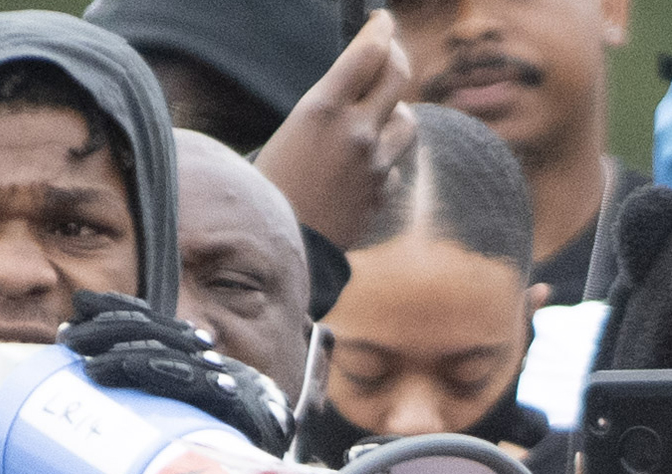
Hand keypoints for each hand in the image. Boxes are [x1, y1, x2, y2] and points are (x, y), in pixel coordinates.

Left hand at [60, 290, 293, 457]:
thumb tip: (73, 406)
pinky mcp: (234, 408)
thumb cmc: (211, 455)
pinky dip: (161, 371)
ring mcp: (222, 383)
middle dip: (109, 328)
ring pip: (170, 353)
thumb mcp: (169, 425)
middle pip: (155, 332)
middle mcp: (208, 364)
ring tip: (88, 363)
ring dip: (124, 351)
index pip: (153, 322)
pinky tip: (132, 367)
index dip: (118, 308)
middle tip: (68, 337)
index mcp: (192, 360)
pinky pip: (195, 384)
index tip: (80, 306)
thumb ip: (133, 409)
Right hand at [254, 9, 414, 248]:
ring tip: (378, 120)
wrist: (275, 253)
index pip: (370, 50)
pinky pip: (392, 167)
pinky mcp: (380, 195)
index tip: (382, 22)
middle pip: (400, 73)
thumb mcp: (284, 137)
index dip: (381, 29)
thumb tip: (345, 93)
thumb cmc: (264, 194)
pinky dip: (381, 165)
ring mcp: (374, 164)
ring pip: (407, 120)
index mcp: (323, 108)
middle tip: (389, 53)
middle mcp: (357, 130)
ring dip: (395, 113)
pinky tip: (360, 173)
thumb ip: (322, 110)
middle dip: (396, 56)